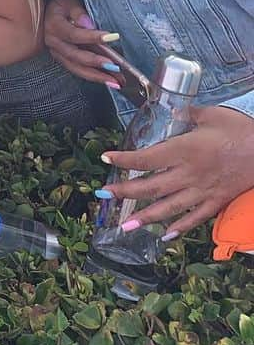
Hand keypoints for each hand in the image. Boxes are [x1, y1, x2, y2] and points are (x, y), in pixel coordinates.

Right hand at [43, 0, 121, 87]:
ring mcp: (57, 52)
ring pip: (76, 68)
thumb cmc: (62, 2)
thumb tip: (89, 25)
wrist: (50, 8)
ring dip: (97, 76)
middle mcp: (53, 42)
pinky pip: (77, 69)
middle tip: (115, 68)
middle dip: (96, 64)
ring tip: (116, 82)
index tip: (112, 37)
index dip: (92, 37)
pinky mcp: (62, 58)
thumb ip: (78, 11)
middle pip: (75, 56)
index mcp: (53, 25)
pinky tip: (108, 80)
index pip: (74, 34)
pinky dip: (93, 76)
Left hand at [100, 106, 253, 236]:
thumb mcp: (210, 114)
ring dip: (145, 217)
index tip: (106, 158)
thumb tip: (171, 109)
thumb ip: (186, 113)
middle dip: (125, 192)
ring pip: (169, 207)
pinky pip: (195, 218)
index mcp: (184, 150)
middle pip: (151, 186)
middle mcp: (189, 174)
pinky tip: (165, 236)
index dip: (124, 159)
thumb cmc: (240, 129)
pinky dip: (179, 228)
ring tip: (125, 226)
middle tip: (104, 195)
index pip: (146, 158)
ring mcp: (203, 191)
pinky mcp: (217, 202)